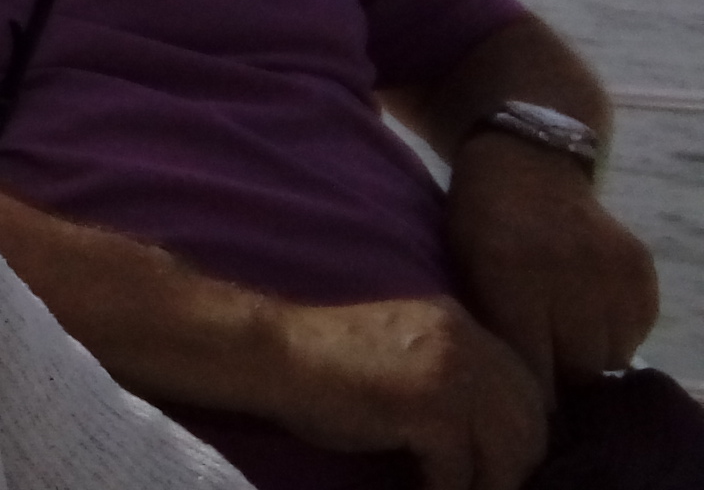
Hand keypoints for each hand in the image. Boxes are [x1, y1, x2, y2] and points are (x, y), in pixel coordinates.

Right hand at [259, 296, 546, 489]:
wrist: (270, 353)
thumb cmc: (320, 362)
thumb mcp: (399, 352)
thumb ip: (444, 372)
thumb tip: (482, 430)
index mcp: (458, 324)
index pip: (525, 385)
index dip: (520, 430)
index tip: (497, 460)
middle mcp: (465, 342)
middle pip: (529, 420)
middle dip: (514, 463)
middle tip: (483, 485)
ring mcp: (450, 375)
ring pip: (506, 451)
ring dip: (485, 483)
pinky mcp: (430, 410)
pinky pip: (461, 471)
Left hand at [447, 132, 661, 381]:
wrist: (527, 161)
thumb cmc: (476, 220)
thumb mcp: (460, 268)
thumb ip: (485, 326)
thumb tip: (506, 391)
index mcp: (510, 274)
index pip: (532, 368)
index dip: (526, 391)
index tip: (518, 397)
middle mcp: (568, 272)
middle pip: (579, 368)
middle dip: (559, 377)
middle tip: (542, 366)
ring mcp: (611, 268)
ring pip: (612, 356)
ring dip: (589, 357)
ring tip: (562, 338)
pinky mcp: (641, 267)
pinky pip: (636, 331)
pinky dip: (613, 334)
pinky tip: (586, 313)